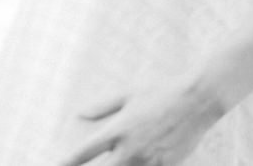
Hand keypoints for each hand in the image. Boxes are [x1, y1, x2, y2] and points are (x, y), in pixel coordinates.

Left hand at [57, 79, 227, 165]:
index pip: (85, 152)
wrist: (196, 101)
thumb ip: (102, 107)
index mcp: (117, 131)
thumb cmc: (159, 93)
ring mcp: (150, 161)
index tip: (56, 165)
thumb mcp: (126, 95)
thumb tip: (80, 114)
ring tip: (117, 161)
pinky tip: (134, 163)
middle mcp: (132, 149)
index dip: (67, 162)